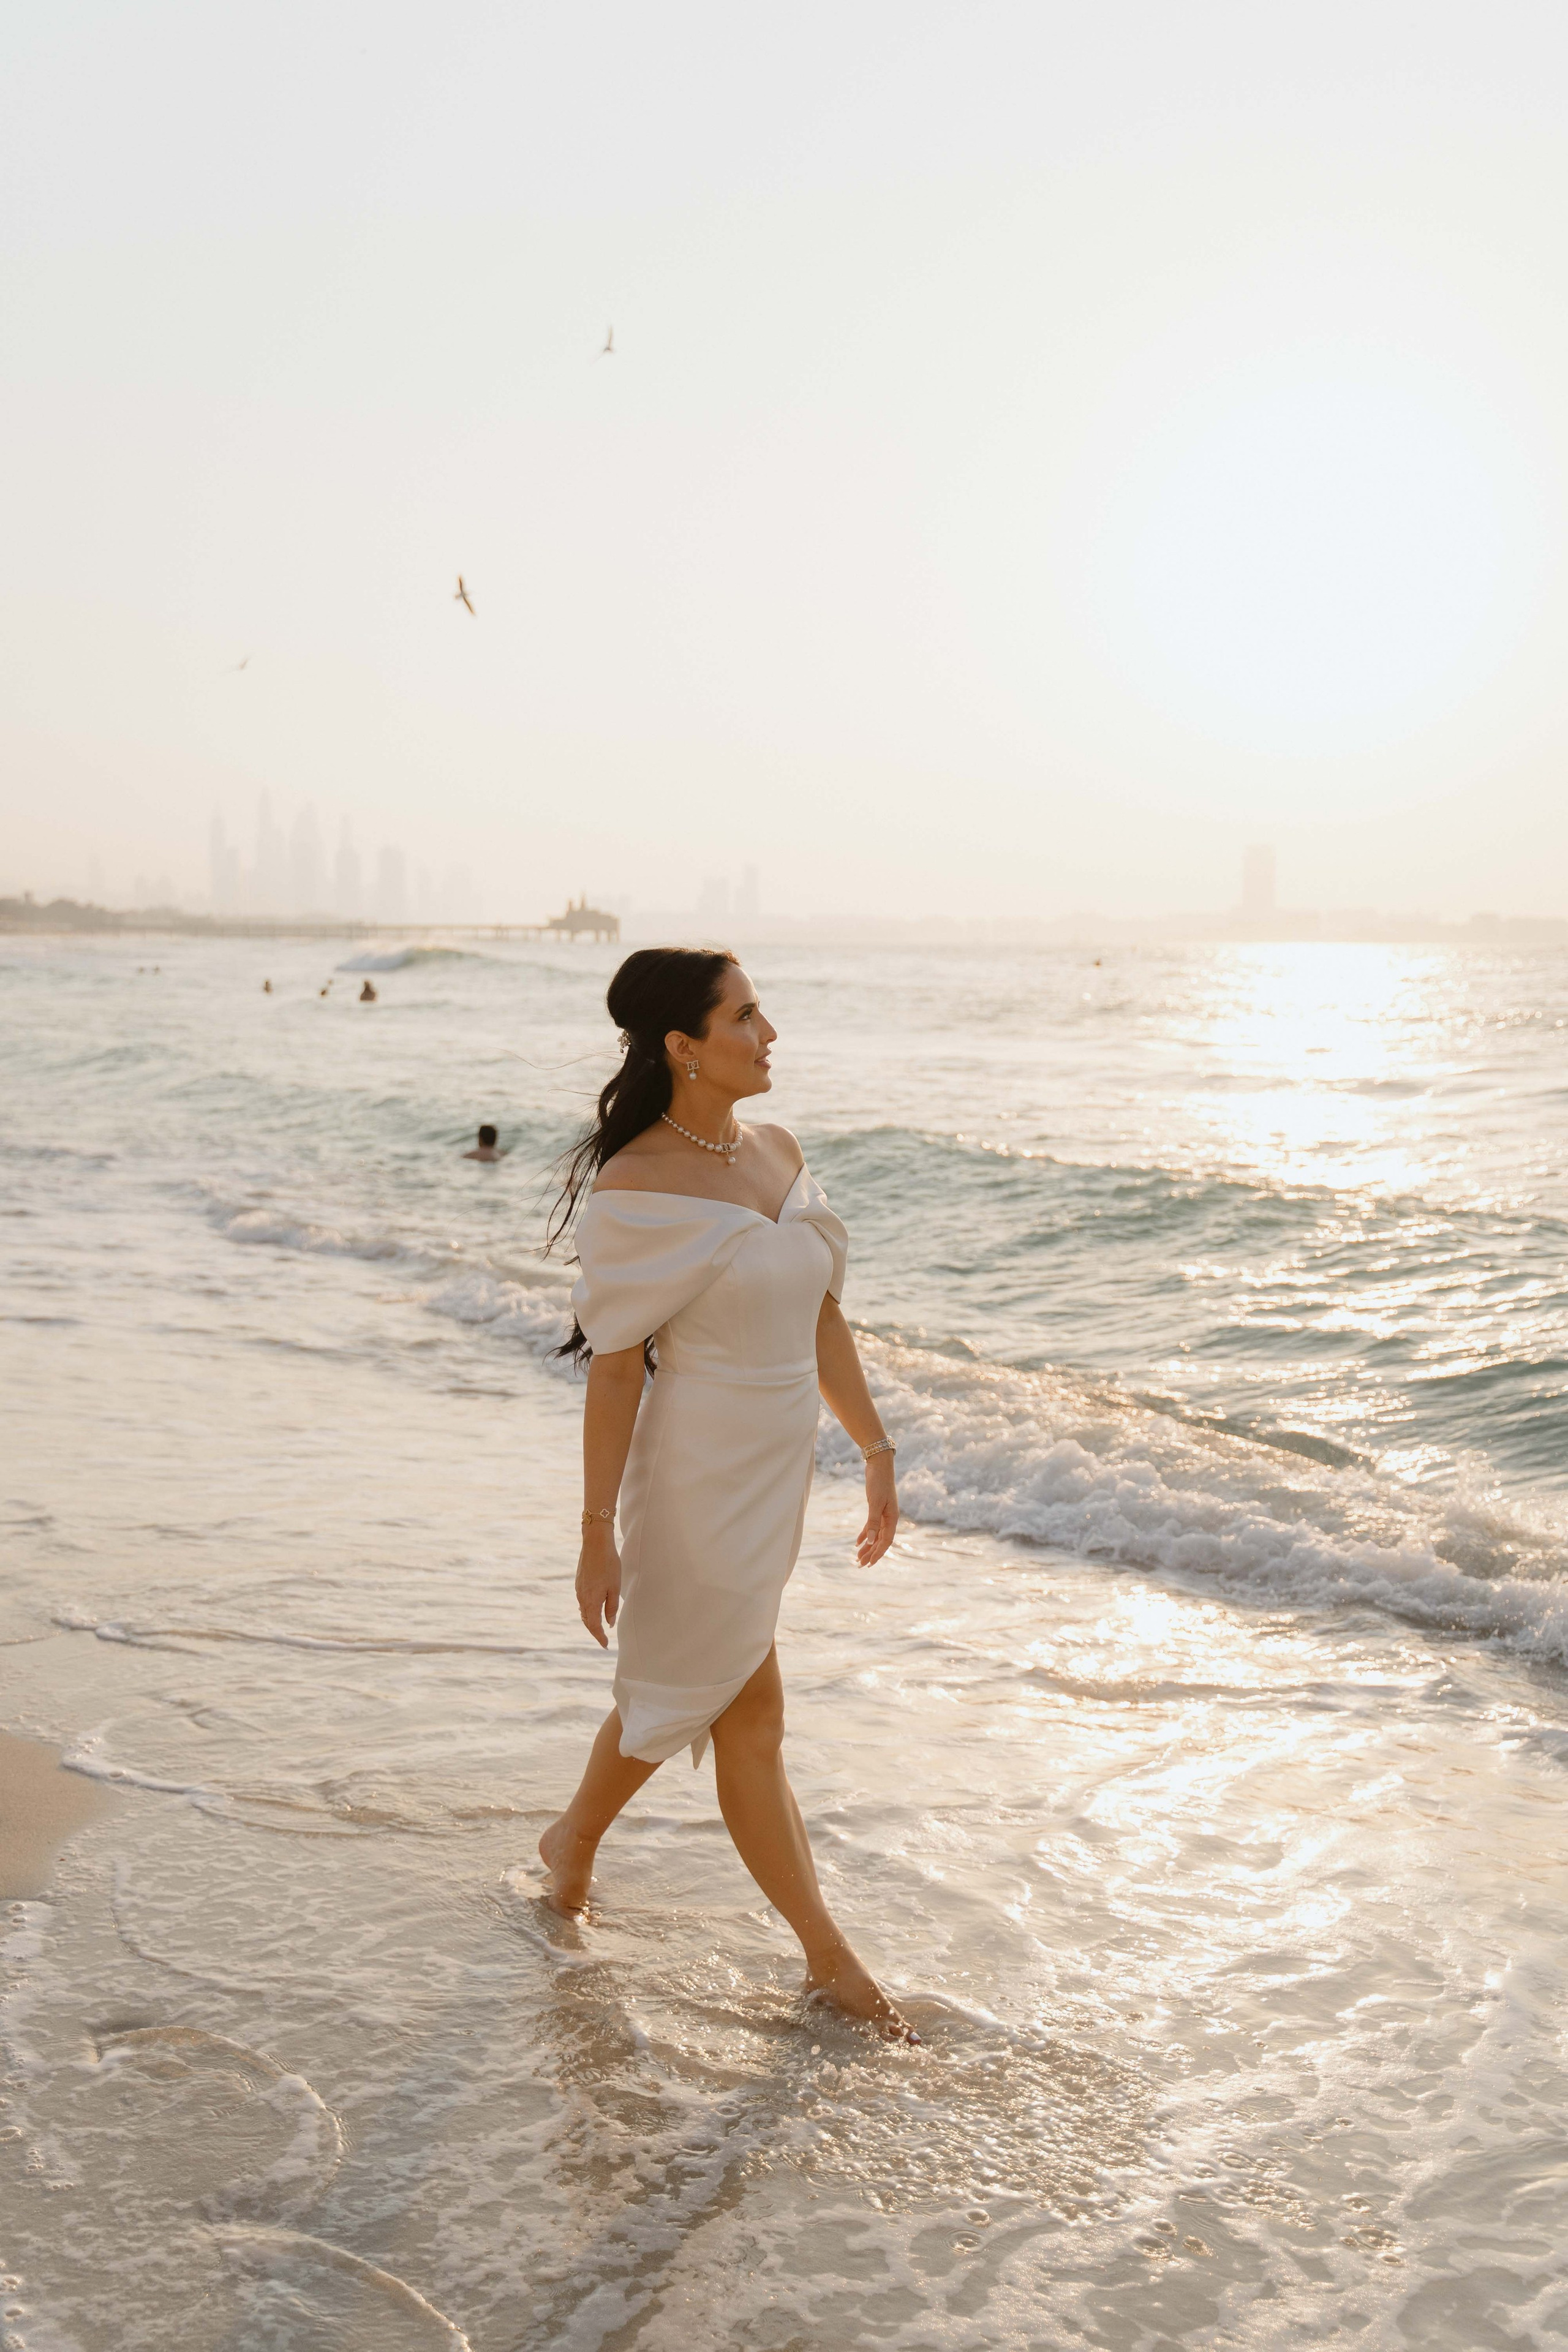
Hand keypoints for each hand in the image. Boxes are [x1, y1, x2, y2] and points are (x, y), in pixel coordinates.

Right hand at [576, 1528, 621, 1647]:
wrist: (595, 1544)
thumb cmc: (609, 1565)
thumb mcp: (615, 1587)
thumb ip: (611, 1607)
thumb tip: (609, 1623)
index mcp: (591, 1601)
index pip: (594, 1626)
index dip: (600, 1637)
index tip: (605, 1645)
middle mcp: (582, 1598)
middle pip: (587, 1621)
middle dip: (595, 1631)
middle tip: (603, 1639)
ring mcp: (579, 1590)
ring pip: (583, 1611)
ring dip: (591, 1620)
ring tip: (599, 1627)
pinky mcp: (579, 1583)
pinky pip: (582, 1602)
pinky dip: (588, 1610)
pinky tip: (593, 1609)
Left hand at [855, 1451, 898, 1567]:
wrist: (879, 1465)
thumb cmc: (879, 1482)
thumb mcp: (875, 1503)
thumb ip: (873, 1522)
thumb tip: (871, 1541)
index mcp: (892, 1518)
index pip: (886, 1541)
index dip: (878, 1553)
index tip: (869, 1564)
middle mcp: (890, 1518)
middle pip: (880, 1540)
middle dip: (871, 1553)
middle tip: (860, 1565)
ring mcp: (884, 1514)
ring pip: (875, 1535)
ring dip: (868, 1546)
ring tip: (858, 1557)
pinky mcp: (876, 1509)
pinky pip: (871, 1526)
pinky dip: (865, 1534)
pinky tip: (858, 1543)